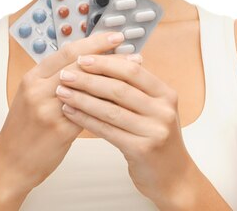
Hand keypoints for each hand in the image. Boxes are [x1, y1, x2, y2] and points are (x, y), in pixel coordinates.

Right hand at [0, 30, 128, 193]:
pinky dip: (108, 102)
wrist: (9, 164)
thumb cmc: (25, 130)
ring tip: (134, 70)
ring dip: (113, 76)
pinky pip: (90, 111)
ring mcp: (48, 110)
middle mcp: (38, 90)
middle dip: (108, 55)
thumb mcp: (32, 96)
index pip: (67, 51)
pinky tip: (124, 98)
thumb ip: (55, 79)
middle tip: (131, 49)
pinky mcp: (59, 130)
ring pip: (87, 86)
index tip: (114, 37)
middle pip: (79, 64)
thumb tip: (85, 63)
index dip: (93, 42)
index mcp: (32, 77)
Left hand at [55, 53, 195, 204]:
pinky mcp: (142, 150)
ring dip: (82, 99)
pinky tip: (71, 112)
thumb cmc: (157, 139)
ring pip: (111, 109)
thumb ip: (135, 88)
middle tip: (66, 75)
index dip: (106, 63)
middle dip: (88, 79)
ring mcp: (154, 130)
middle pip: (119, 88)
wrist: (173, 177)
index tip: (83, 59)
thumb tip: (103, 63)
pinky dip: (86, 119)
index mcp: (165, 94)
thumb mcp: (154, 108)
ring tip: (63, 92)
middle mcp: (163, 110)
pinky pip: (107, 130)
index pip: (132, 70)